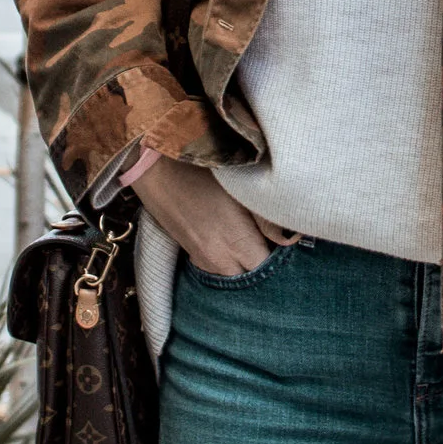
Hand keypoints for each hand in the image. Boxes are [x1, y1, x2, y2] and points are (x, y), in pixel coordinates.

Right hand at [134, 160, 279, 277]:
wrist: (153, 165)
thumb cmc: (200, 169)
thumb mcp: (240, 187)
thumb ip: (266, 219)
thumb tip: (290, 239)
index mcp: (236, 244)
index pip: (268, 269)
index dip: (281, 259)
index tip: (288, 243)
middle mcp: (218, 260)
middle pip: (251, 278)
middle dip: (263, 264)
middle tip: (274, 243)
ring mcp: (201, 259)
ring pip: (232, 275)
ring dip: (245, 264)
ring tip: (255, 240)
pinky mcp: (189, 252)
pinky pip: (216, 267)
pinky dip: (227, 260)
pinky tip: (232, 240)